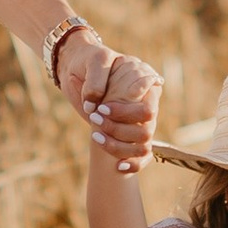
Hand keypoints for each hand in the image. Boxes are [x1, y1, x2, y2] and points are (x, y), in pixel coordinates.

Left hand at [62, 28, 160, 173]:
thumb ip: (97, 78)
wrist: (77, 70)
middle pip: (147, 123)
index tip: (102, 107)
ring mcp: (140, 120)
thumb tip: (96, 102)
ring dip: (119, 144)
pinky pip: (144, 156)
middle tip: (95, 117)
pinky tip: (118, 166)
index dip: (128, 108)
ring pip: (144, 142)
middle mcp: (146, 102)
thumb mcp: (94, 61)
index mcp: (144, 80)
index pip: (149, 99)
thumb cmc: (88, 62)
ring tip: (96, 136)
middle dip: (119, 126)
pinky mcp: (131, 135)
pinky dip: (134, 163)